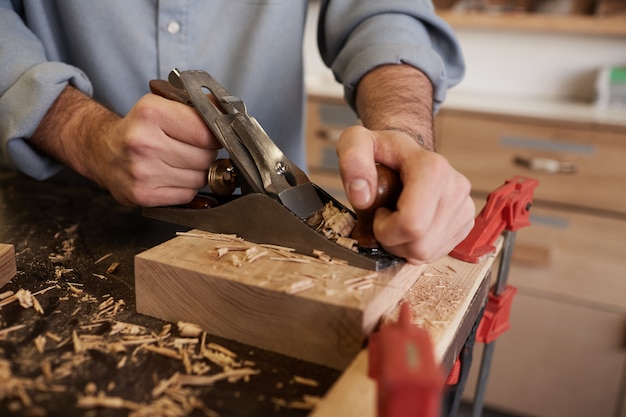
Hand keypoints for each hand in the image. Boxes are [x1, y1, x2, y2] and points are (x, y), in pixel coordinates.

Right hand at [89, 94, 220, 205]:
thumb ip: (197, 107)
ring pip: (199, 179)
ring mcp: (142, 172)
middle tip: (191, 149)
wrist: (103, 151)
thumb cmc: (139, 128)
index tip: (211, 136)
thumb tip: (228, 113)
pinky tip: (172, 176)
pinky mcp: (143, 195)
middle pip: (205, 158)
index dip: (215, 136)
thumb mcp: (162, 105)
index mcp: (151, 113)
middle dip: (205, 154)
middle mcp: (143, 143)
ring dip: (197, 172)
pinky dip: (186, 188)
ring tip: (180, 162)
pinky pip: (187, 195)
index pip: (206, 133)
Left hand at [337, 126, 474, 263]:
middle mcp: (456, 187)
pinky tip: (410, 226)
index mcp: (432, 168)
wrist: (405, 153)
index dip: (385, 229)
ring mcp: (464, 206)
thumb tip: (362, 197)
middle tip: (384, 219)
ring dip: (403, 246)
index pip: (412, 224)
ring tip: (396, 221)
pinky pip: (437, 253)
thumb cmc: (380, 150)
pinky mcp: (466, 222)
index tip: (378, 211)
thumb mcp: (356, 142)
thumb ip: (353, 162)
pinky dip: (416, 247)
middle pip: (420, 245)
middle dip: (392, 241)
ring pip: (428, 253)